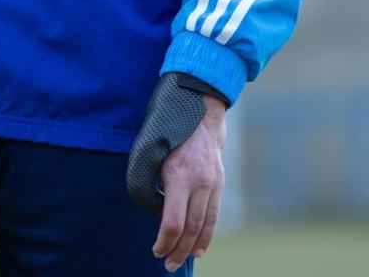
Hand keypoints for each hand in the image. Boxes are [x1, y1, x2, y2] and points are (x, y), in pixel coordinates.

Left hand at [154, 95, 226, 270]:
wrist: (200, 108)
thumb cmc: (168, 126)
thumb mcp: (151, 148)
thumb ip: (148, 177)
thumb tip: (149, 206)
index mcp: (180, 174)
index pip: (173, 220)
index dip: (164, 240)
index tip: (155, 249)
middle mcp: (200, 181)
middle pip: (191, 227)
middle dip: (178, 249)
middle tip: (166, 264)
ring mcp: (213, 182)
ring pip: (205, 224)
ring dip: (193, 246)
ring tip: (182, 259)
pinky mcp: (219, 181)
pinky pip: (213, 214)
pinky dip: (207, 233)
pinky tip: (200, 246)